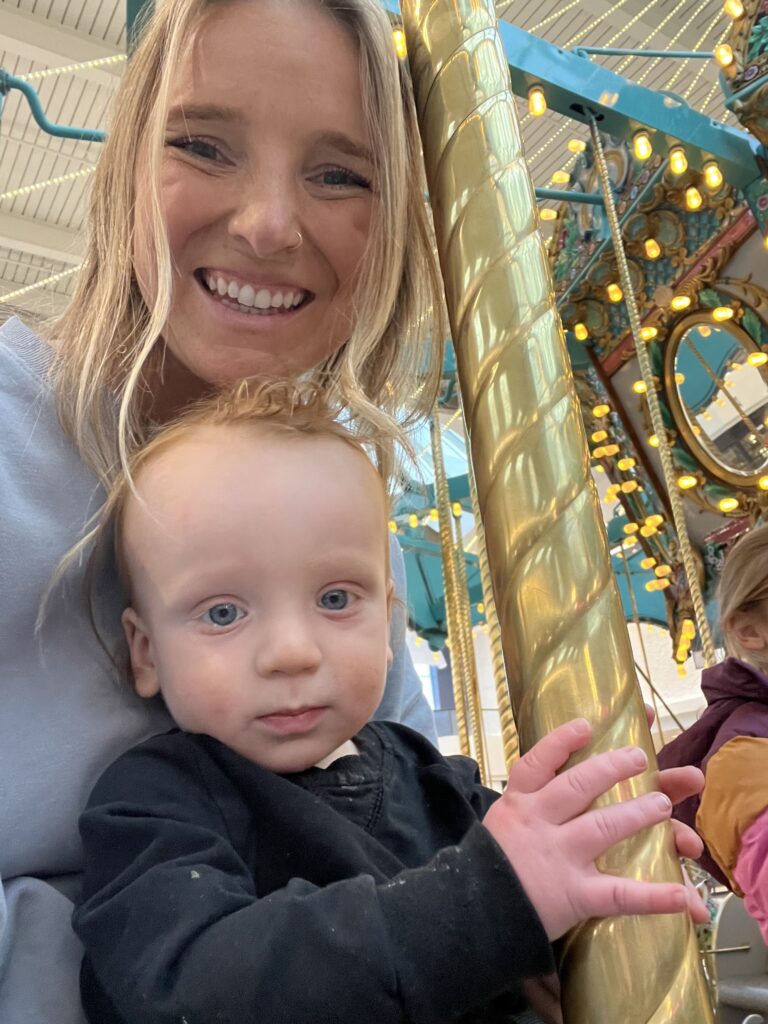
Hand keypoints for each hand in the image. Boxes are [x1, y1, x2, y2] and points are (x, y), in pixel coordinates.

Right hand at [483, 719, 704, 940]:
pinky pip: (618, 894)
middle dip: (611, 768)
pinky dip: (653, 896)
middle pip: (577, 786)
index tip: (585, 725)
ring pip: (602, 827)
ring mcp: (558, 856)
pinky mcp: (573, 894)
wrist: (472, 914)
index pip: (537, 762)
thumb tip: (551, 783)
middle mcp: (538, 822)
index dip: (562, 740)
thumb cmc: (489, 867)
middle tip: (641, 756)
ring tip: (663, 803)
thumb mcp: (500, 825)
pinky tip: (682, 897)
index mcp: (518, 804)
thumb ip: (524, 806)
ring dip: (637, 813)